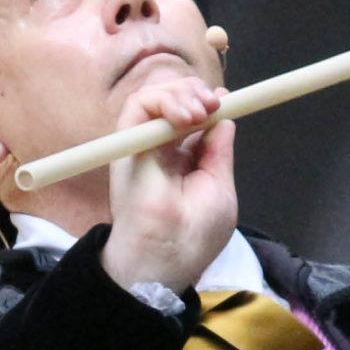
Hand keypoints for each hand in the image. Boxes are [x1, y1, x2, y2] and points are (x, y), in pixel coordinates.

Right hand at [99, 77, 236, 293]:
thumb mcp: (218, 187)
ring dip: (181, 94)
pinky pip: (138, 104)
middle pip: (173, 102)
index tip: (223, 101)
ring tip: (200, 112)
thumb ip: (218, 152)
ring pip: (155, 97)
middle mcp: (158, 149)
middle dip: (195, 93)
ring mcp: (141, 145)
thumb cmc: (193, 235)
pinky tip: (186, 116)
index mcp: (180, 161)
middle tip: (214, 104)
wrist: (167, 256)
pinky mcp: (125, 143)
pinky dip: (164, 100)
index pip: (189, 119)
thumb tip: (224, 120)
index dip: (206, 104)